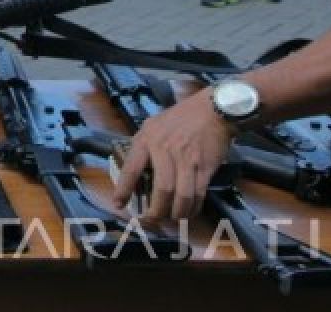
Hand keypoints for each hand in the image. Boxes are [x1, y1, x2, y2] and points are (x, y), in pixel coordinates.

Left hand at [112, 90, 232, 221]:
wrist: (212, 110)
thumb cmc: (180, 118)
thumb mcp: (153, 125)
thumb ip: (144, 145)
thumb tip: (135, 170)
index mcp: (147, 139)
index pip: (131, 168)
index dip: (124, 189)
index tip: (118, 204)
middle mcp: (165, 151)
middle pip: (161, 190)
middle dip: (156, 211)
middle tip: (151, 221)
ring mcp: (187, 160)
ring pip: (181, 196)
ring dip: (176, 214)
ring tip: (171, 219)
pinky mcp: (204, 168)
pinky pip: (198, 194)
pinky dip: (192, 208)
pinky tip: (188, 212)